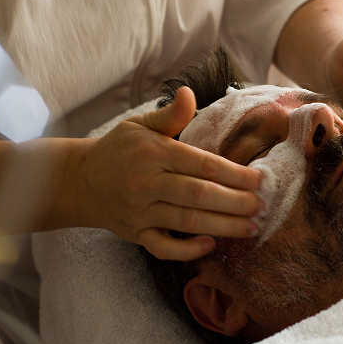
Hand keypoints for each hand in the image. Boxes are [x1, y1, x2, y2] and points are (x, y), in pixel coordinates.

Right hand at [70, 87, 261, 259]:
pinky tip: (210, 244)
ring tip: (251, 227)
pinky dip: (186, 250)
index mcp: (154, 152)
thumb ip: (170, 114)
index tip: (260, 179)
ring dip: (223, 226)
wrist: (80, 181)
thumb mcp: (140, 125)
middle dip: (235, 202)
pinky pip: (163, 247)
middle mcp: (147, 182)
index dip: (234, 173)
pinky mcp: (135, 233)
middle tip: (262, 206)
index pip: (201, 164)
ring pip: (186, 221)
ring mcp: (140, 211)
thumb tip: (189, 93)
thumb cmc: (118, 149)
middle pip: (198, 194)